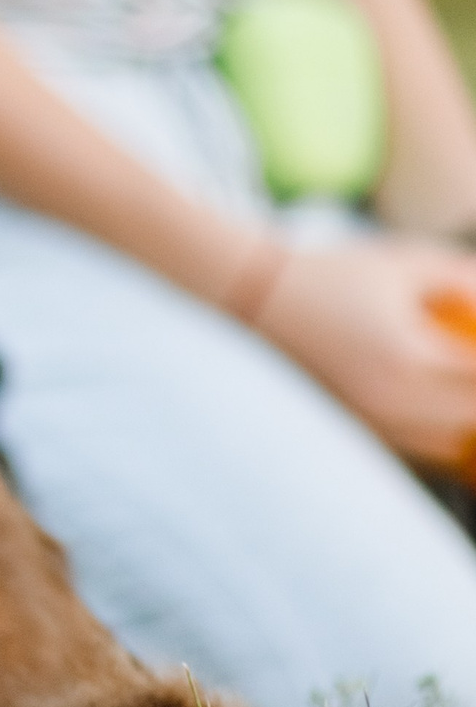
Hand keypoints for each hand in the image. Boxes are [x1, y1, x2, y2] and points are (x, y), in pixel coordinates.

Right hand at [250, 238, 475, 468]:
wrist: (252, 301)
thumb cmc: (333, 274)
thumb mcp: (405, 264)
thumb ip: (462, 279)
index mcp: (406, 358)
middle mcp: (388, 400)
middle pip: (470, 419)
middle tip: (468, 364)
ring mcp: (367, 420)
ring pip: (445, 442)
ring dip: (464, 419)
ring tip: (461, 389)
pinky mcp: (351, 426)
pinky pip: (412, 443)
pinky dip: (436, 429)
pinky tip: (439, 404)